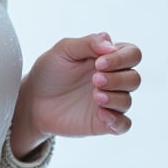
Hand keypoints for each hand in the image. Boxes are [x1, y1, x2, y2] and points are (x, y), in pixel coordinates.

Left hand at [10, 33, 141, 157]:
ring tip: (95, 96)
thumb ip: (86, 43)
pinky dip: (118, 121)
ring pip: (127, 101)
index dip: (122, 58)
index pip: (132, 54)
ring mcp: (109, 102)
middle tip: (95, 79)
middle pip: (134, 78)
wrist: (32, 100)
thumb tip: (110, 43)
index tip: (99, 63)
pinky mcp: (103, 122)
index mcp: (107, 59)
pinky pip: (123, 125)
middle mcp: (113, 80)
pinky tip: (102, 114)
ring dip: (115, 98)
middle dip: (118, 78)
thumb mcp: (63, 51)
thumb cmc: (50, 72)